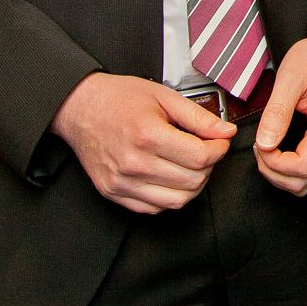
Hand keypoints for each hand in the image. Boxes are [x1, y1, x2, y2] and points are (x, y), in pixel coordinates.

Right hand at [50, 72, 235, 213]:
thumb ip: (198, 117)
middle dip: (209, 166)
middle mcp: (134, 163)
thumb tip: (226, 132)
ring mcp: (122, 182)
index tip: (219, 141)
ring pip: (176, 201)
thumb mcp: (164, 96)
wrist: (80, 107)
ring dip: (193, 185)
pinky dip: (169, 197)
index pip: (201, 157)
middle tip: (206, 150)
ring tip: (190, 165)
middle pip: (193, 181)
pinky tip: (170, 177)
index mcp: (148, 135)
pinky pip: (153, 209)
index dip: (219, 149)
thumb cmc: (118, 98)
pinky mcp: (114, 193)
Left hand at [253, 23, 306, 195]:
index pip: (302, 166)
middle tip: (259, 149)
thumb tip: (264, 143)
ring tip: (267, 152)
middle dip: (274, 172)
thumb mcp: (290, 77)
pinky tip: (279, 155)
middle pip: (305, 181)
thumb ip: (276, 113)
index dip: (275, 164)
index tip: (260, 146)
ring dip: (282, 176)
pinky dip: (291, 173)